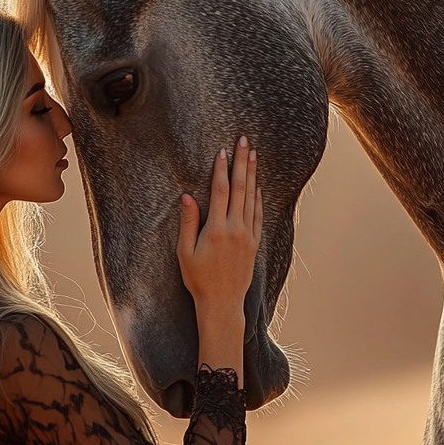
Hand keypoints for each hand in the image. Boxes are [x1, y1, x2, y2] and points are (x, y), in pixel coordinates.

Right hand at [177, 137, 261, 314]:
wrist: (222, 302)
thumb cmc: (198, 279)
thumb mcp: (185, 252)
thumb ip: (188, 222)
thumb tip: (187, 196)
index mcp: (216, 229)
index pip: (220, 191)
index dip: (221, 169)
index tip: (222, 151)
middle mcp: (235, 229)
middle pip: (240, 188)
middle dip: (242, 163)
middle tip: (245, 142)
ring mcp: (248, 236)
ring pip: (251, 198)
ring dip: (252, 175)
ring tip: (253, 155)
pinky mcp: (255, 244)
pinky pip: (258, 215)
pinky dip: (258, 198)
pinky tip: (257, 186)